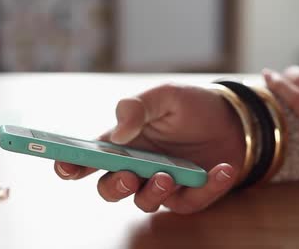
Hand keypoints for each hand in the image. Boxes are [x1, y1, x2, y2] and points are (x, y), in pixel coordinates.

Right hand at [54, 84, 244, 213]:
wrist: (233, 118)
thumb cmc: (192, 105)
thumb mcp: (165, 96)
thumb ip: (138, 107)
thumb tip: (118, 132)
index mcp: (124, 142)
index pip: (90, 157)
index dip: (72, 165)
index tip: (65, 166)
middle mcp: (138, 166)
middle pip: (111, 188)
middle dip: (114, 186)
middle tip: (128, 175)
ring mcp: (162, 183)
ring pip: (144, 202)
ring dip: (152, 192)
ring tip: (168, 175)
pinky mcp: (189, 195)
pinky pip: (190, 202)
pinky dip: (206, 188)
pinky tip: (221, 169)